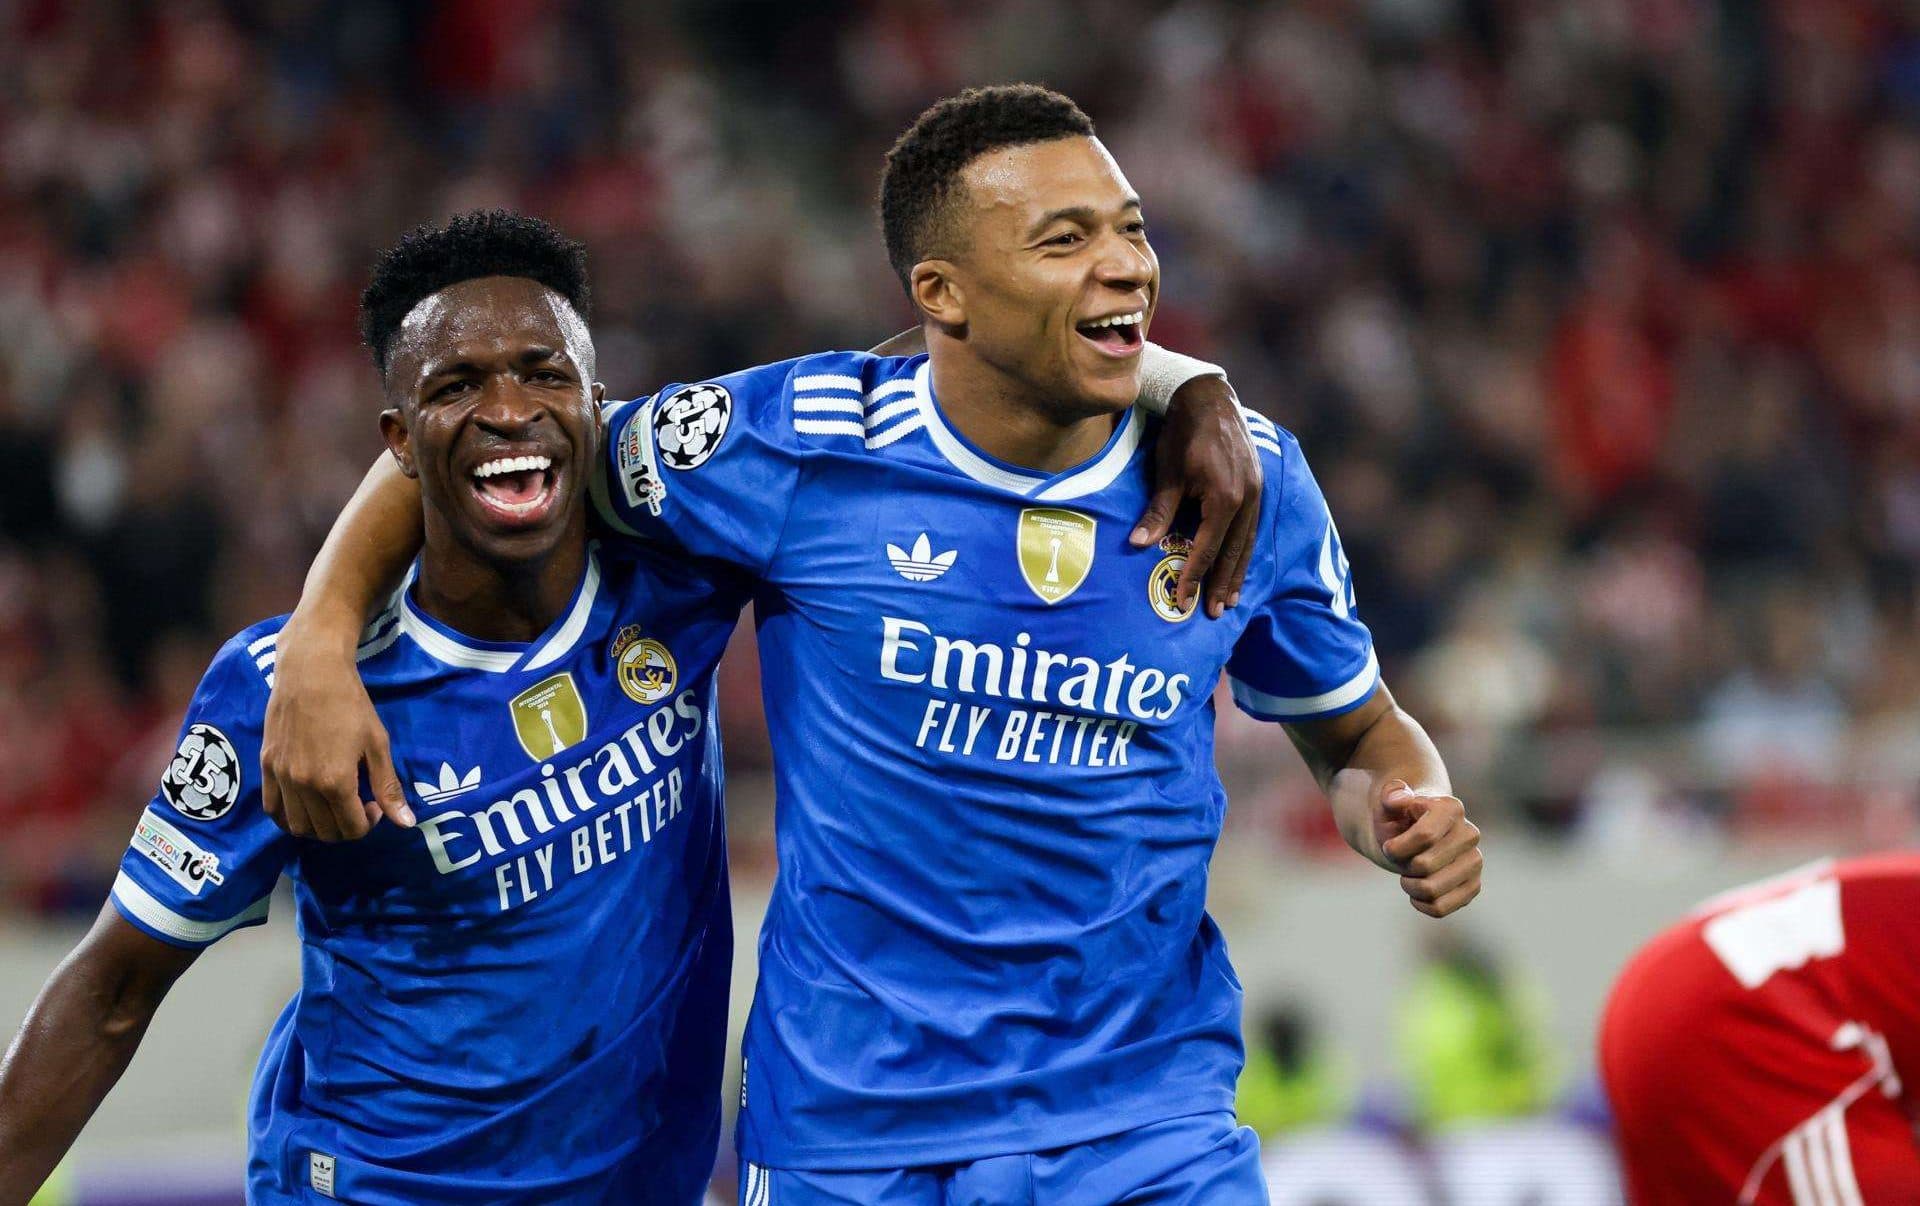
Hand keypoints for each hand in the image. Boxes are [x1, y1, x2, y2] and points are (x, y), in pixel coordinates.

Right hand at [259, 615, 411, 841]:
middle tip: (357, 805)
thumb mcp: (377, 744)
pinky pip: (272, 809)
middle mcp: (304, 785)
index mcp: (335, 781)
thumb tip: (406, 823)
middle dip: (346, 828)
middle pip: (324, 832)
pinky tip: (306, 803)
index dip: (368, 824)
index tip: (374, 805)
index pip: (352, 828)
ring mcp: (281, 777)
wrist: (311, 672)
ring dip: (318, 827)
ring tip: (332, 806)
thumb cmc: (350, 704)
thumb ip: (388, 787)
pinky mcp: (266, 766)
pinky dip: (289, 817)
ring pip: (296, 826)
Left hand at [1131, 374, 1260, 618]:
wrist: (1207, 397)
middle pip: (1233, 552)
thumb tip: (1139, 546)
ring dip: (1237, 572)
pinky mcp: (1256, 485)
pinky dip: (1243, 549)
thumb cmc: (1182, 434)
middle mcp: (1247, 499)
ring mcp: (1256, 492)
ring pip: (1247, 542)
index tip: (1182, 602)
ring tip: (1229, 598)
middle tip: (1214, 612)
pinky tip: (1238, 564)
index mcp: (1225, 499)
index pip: (1208, 549)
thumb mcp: (1167, 474)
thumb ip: (1157, 512)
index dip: (1193, 577)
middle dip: (1222, 584)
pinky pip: (1251, 527)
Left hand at [1375, 780, 1480, 917]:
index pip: (1424, 836)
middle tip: (1400, 860)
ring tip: (1408, 876)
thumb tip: (1399, 798)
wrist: (1414, 835)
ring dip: (1410, 886)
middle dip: (1402, 866)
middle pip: (1424, 865)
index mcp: (1451, 808)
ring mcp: (1475, 861)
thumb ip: (1389, 796)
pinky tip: (1417, 892)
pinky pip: (1441, 908)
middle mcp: (1470, 834)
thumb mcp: (1387, 805)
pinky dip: (1421, 904)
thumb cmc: (1398, 819)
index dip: (1396, 848)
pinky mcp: (1473, 886)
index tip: (1387, 847)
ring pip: (1432, 890)